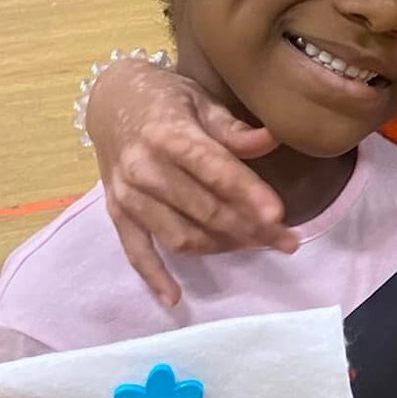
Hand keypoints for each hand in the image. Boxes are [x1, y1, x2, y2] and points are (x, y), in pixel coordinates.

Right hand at [88, 59, 292, 306]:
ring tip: (258, 247)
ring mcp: (127, 195)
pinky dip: (154, 276)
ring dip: (221, 248)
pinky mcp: (117, 212)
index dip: (247, 194)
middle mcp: (144, 169)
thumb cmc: (165, 98)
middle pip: (204, 210)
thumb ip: (233, 128)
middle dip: (250, 230)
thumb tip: (272, 140)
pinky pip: (135, 251)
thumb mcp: (201, 101)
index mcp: (168, 135)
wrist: (109, 100)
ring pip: (179, 235)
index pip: (214, 170)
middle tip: (287, 240)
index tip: (279, 215)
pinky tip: (175, 299)